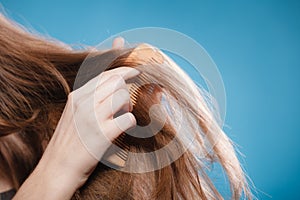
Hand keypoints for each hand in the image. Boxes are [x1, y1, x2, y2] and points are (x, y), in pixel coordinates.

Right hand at [14, 38, 137, 199]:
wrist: (57, 169)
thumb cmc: (69, 142)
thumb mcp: (74, 114)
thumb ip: (89, 98)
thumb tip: (110, 84)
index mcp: (77, 96)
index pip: (105, 75)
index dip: (124, 71)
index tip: (135, 72)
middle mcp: (84, 103)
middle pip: (117, 81)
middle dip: (128, 89)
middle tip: (127, 103)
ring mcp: (93, 117)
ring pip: (123, 96)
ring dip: (129, 105)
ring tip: (123, 116)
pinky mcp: (103, 134)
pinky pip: (128, 119)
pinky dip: (130, 123)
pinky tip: (123, 129)